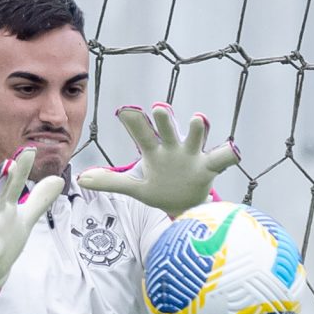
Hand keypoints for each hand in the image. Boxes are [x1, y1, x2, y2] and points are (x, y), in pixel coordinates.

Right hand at [0, 145, 63, 313]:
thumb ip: (40, 197)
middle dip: (3, 180)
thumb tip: (58, 178)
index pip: (15, 182)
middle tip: (9, 164)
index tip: (30, 149)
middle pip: (1, 193)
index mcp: (7, 203)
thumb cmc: (7, 237)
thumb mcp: (27, 216)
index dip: (22, 167)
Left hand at [77, 104, 238, 216]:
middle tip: (159, 108)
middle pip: (168, 128)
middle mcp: (173, 147)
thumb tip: (79, 180)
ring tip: (198, 119)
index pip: (141, 132)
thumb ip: (110, 181)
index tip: (123, 110)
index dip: (133, 122)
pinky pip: (221, 158)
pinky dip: (228, 154)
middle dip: (166, 118)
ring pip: (195, 136)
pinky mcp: (208, 167)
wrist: (186, 206)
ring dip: (198, 128)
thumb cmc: (160, 189)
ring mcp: (192, 155)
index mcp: (154, 150)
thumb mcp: (136, 187)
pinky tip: (234, 150)